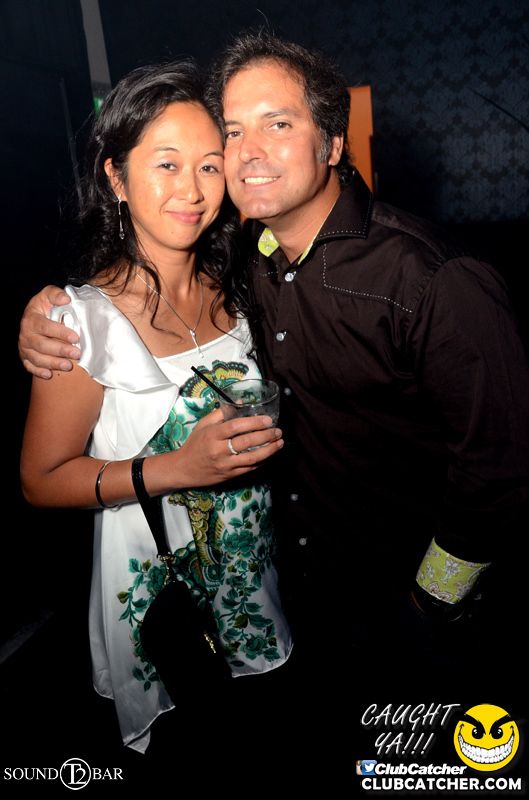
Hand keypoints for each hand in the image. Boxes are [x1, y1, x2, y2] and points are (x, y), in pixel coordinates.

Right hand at [18, 286, 80, 377]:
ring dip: (53, 363)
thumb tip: (66, 299)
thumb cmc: (44, 307)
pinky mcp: (25, 357)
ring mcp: (24, 347)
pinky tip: (49, 375)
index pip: (45, 327)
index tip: (75, 337)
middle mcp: (25, 334)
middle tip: (76, 354)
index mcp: (31, 319)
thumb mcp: (47, 295)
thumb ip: (55, 294)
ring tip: (68, 366)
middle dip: (60, 350)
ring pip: (37, 358)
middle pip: (42, 345)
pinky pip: (30, 366)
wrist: (34, 317)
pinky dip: (38, 372)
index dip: (60, 332)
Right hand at [146, 408, 283, 490]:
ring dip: (269, 450)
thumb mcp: (204, 424)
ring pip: (251, 458)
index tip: (267, 419)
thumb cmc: (195, 444)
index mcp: (212, 435)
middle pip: (246, 443)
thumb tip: (241, 401)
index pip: (235, 427)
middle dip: (266, 436)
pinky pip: (249, 468)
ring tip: (279, 442)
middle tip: (278, 431)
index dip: (253, 422)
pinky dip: (262, 461)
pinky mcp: (229, 475)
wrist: (184, 468)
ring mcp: (225, 465)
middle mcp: (219, 450)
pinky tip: (269, 454)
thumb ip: (222, 412)